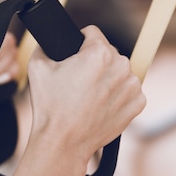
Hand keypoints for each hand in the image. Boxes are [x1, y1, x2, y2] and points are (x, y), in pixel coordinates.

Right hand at [27, 25, 144, 161]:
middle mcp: (121, 66)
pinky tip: (99, 105)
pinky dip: (116, 95)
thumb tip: (48, 40)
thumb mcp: (36, 67)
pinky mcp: (138, 103)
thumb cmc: (50, 105)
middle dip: (93, 61)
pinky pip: (127, 89)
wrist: (64, 142)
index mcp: (99, 53)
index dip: (79, 41)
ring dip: (107, 77)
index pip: (92, 33)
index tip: (73, 56)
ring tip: (88, 94)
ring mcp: (133, 86)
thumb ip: (44, 45)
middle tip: (77, 80)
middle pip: (107, 52)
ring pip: (118, 70)